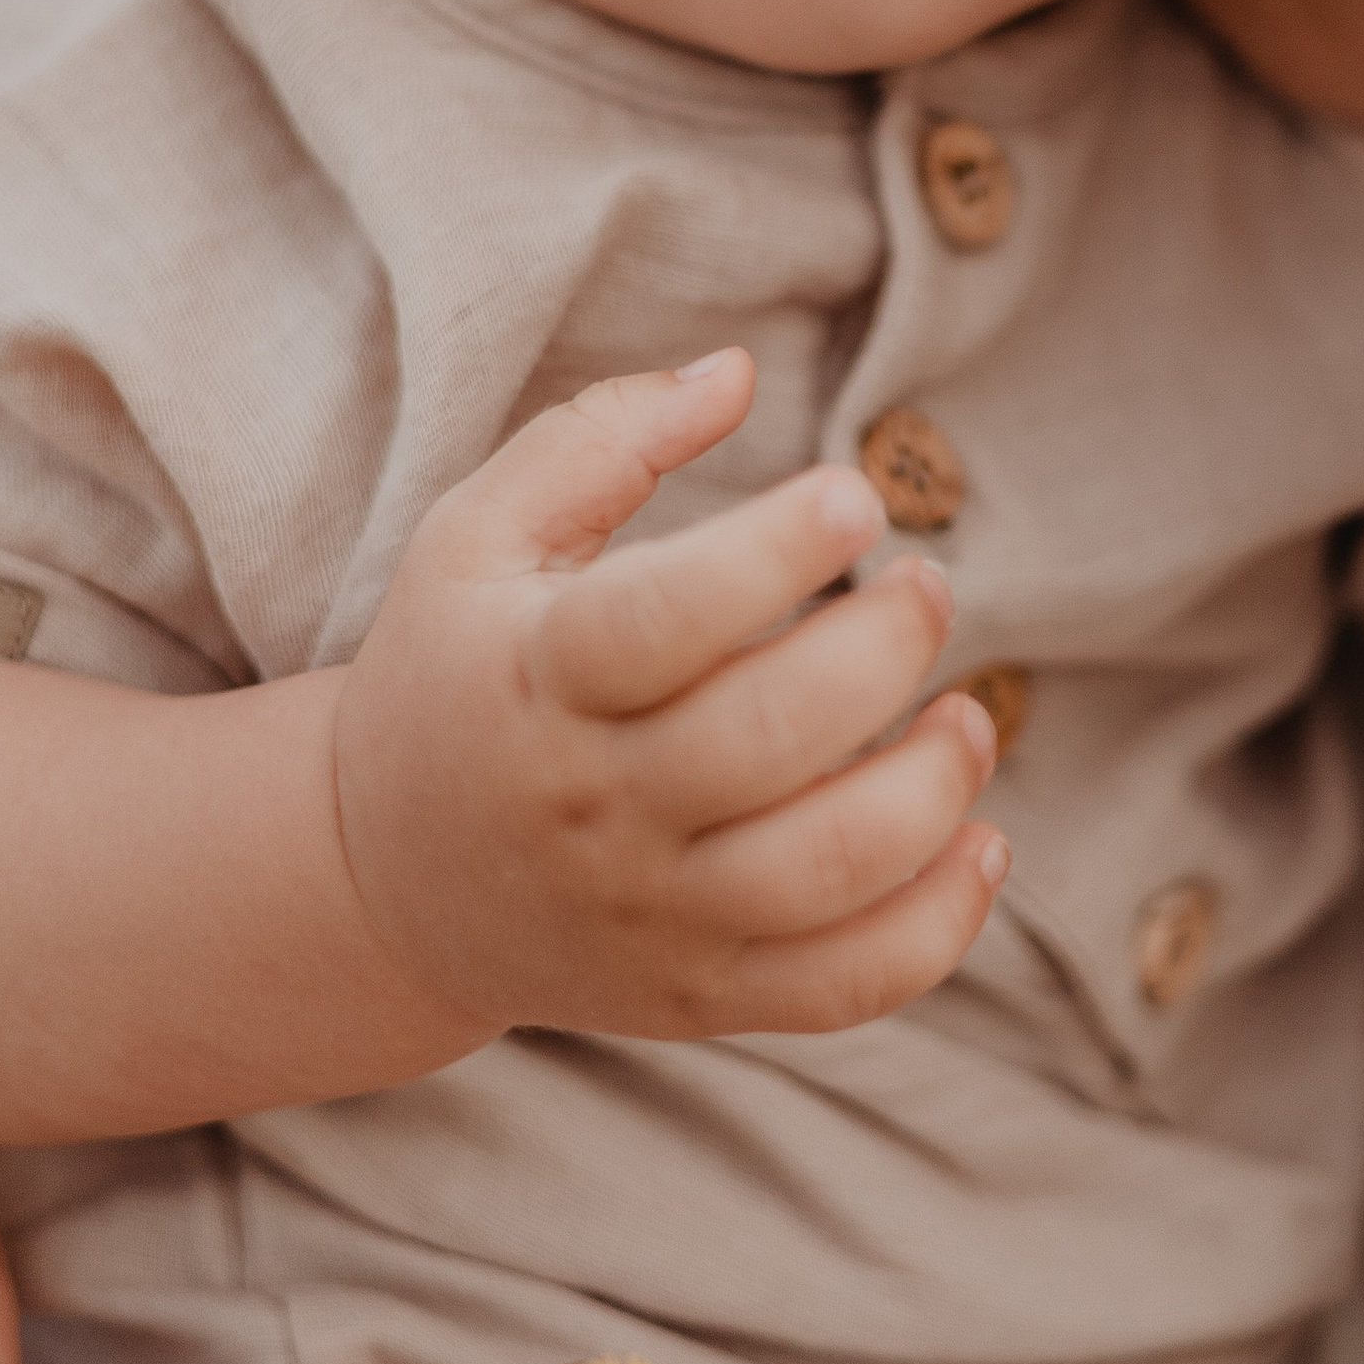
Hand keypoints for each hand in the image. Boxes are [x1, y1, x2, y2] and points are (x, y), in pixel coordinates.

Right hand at [334, 353, 1007, 1038]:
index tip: (855, 496)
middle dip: (882, 650)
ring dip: (932, 787)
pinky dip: (939, 924)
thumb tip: (738, 368)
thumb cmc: (458, 672)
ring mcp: (650, 915)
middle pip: (766, 739)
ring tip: (967, 713)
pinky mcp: (700, 995)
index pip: (662, 620)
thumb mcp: (479, 534)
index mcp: (534, 678)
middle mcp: (592, 808)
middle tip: (928, 587)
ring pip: (823, 871)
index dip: (775, 552)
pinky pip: (845, 985)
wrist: (385, 883)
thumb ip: (604, 435)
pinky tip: (978, 839)